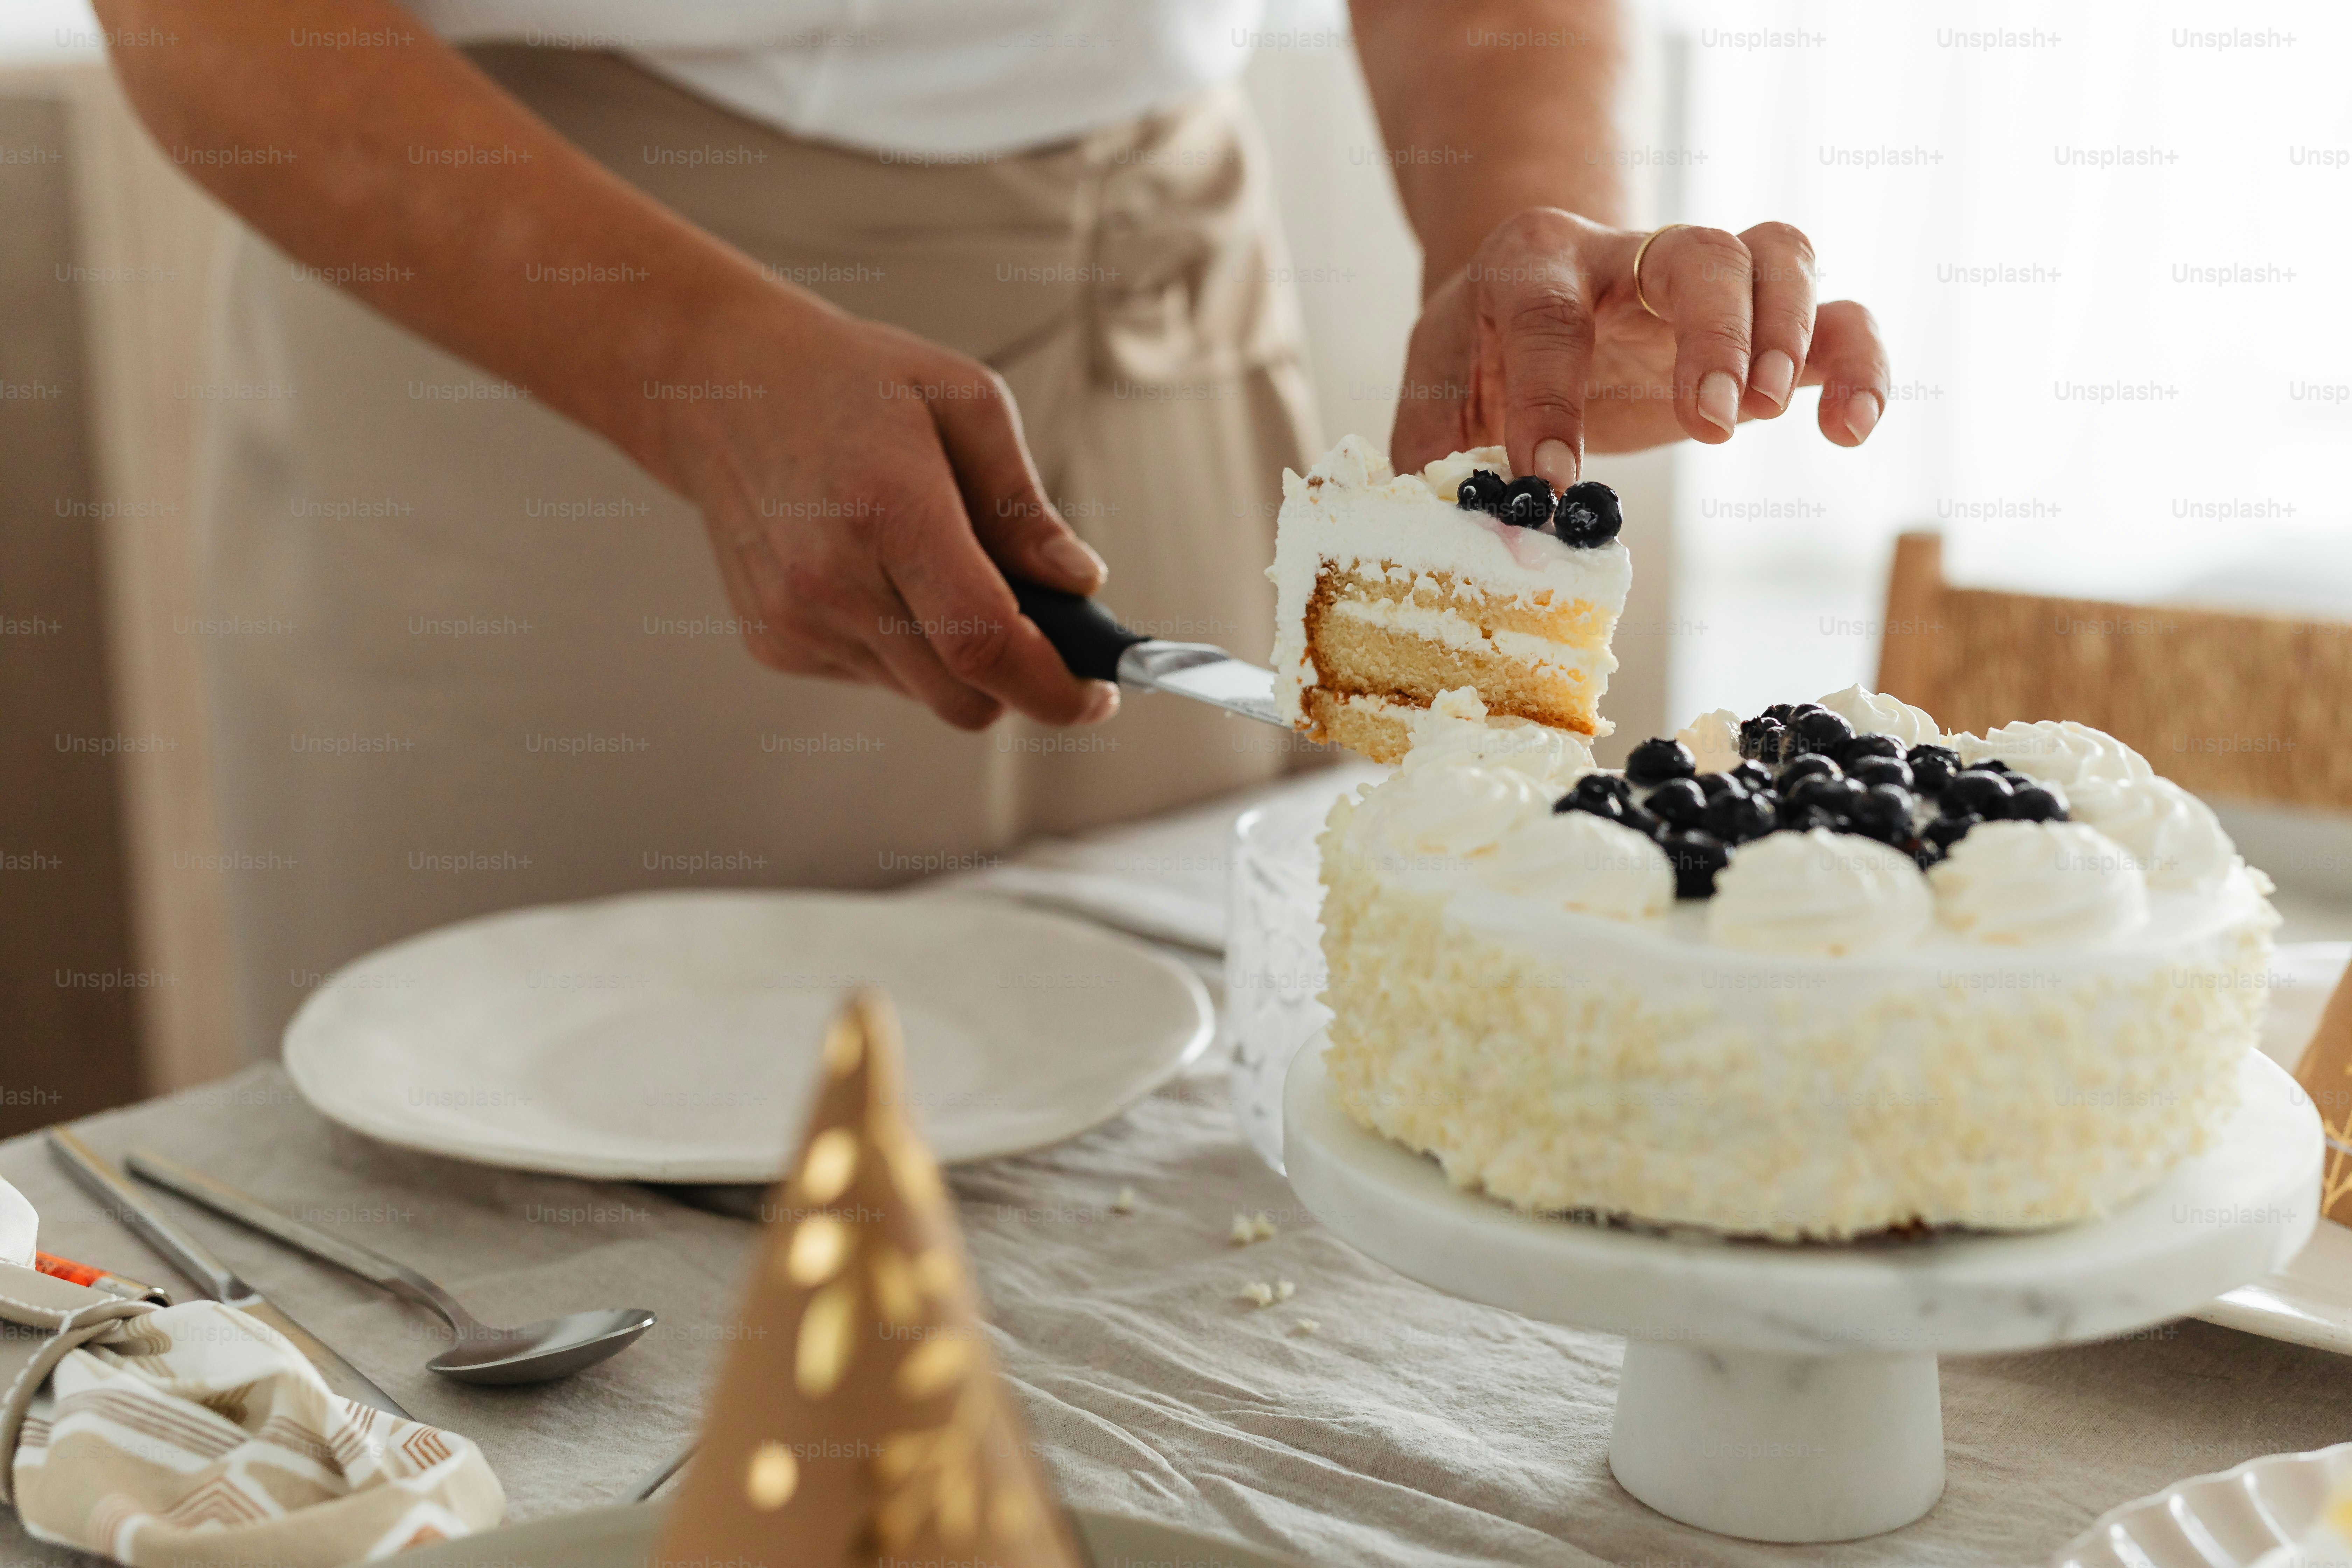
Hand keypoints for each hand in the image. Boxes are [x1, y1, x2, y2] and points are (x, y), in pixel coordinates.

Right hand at [651, 293, 1118, 730]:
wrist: (720, 386)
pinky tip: (885, 577)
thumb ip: (1025, 507)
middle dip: (1024, 684)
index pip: (986, 643)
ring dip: (962, 660)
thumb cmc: (853, 383)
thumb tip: (1080, 584)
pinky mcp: (774, 644)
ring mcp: (795, 621)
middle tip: (1050, 636)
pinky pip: (876, 678)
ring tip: (946, 572)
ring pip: (925, 694)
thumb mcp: (964, 401)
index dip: (1057, 686)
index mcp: (888, 510)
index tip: (1099, 692)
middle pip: (964, 694)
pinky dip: (907, 649)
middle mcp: (832, 580)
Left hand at [1390, 209, 1890, 484]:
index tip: (1553, 479)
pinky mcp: (1761, 321)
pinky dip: (1859, 362)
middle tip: (1711, 419)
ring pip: (1779, 256)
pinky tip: (1849, 427)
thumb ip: (1438, 455)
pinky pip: (1838, 314)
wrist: (1522, 293)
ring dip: (1791, 333)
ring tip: (1768, 412)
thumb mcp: (1434, 390)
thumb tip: (1467, 530)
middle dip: (1713, 333)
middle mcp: (1626, 254)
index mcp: (1530, 264)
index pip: (1546, 319)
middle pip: (1697, 252)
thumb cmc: (1478, 355)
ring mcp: (1705, 278)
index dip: (1549, 400)